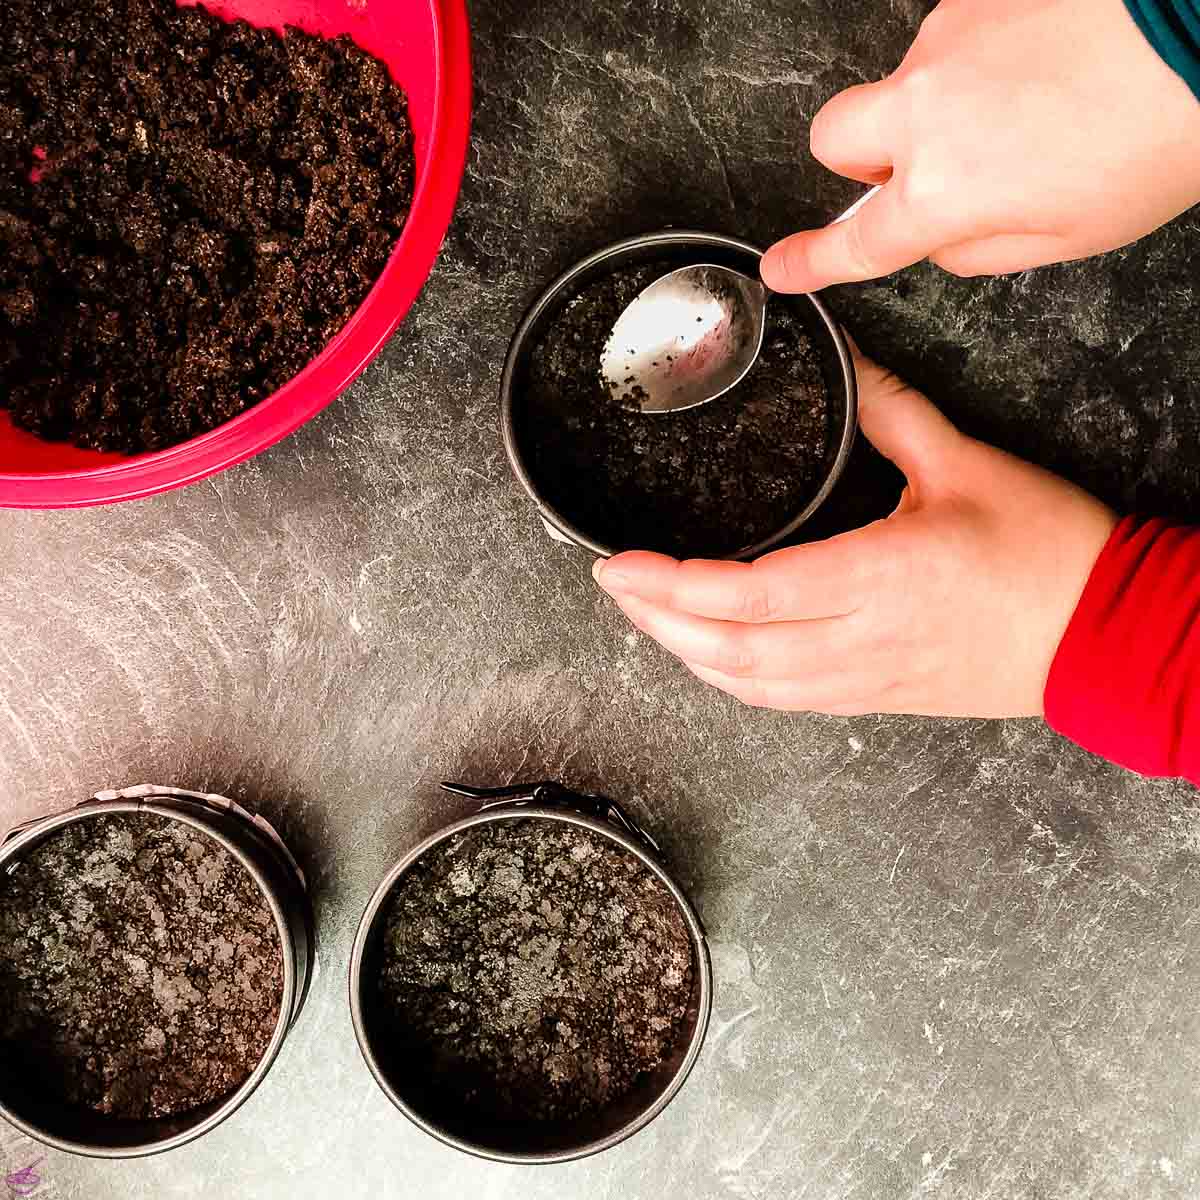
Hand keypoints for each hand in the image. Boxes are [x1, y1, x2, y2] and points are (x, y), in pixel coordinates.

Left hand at [593, 352, 1117, 717]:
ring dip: (685, 655)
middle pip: (729, 648)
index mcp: (876, 577)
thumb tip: (846, 361)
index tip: (623, 564)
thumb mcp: (966, 464)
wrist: (1104, 634)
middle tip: (612, 584)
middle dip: (657, 620)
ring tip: (644, 617)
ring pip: (749, 685)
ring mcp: (863, 678)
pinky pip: (783, 701)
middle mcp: (858, 640)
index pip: (746, 594)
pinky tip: (707, 659)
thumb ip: (891, 411)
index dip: (672, 585)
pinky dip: (731, 681)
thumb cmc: (1047, 555)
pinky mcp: (874, 696)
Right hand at [761, 0, 1199, 290]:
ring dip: (946, 101)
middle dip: (860, 159)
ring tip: (1036, 101)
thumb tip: (942, 237)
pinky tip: (1047, 58)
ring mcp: (945, 40)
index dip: (812, 261)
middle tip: (916, 167)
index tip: (783, 268)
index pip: (855, 241)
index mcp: (943, 192)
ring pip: (907, 82)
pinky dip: (987, 54)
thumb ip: (981, 249)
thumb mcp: (1071, 236)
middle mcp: (924, 112)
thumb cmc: (1160, 132)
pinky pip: (957, 34)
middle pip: (833, 138)